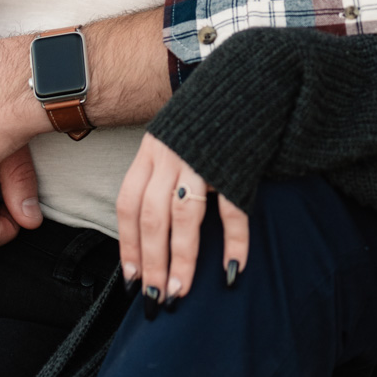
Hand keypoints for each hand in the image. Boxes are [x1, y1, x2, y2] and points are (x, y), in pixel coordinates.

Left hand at [116, 132, 248, 307]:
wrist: (249, 75)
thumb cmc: (208, 115)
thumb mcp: (173, 137)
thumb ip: (161, 172)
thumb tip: (154, 224)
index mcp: (151, 151)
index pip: (128, 205)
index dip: (129, 245)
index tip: (131, 280)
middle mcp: (170, 155)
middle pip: (152, 217)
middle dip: (152, 263)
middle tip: (156, 300)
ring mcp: (202, 159)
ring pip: (183, 217)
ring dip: (181, 259)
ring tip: (181, 291)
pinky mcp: (235, 162)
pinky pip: (232, 209)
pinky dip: (234, 242)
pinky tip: (232, 269)